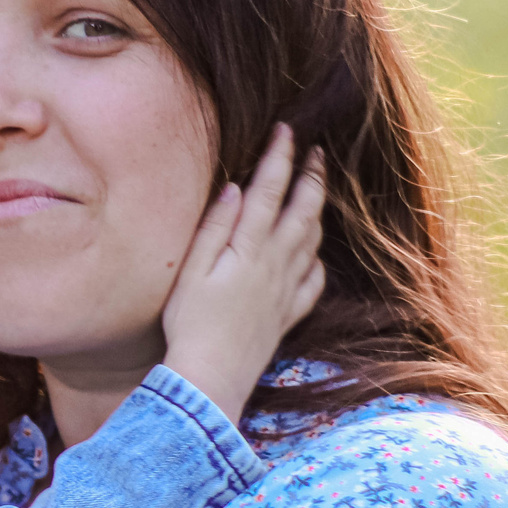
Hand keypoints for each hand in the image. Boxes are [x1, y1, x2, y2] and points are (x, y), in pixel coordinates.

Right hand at [160, 124, 326, 423]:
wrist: (212, 376)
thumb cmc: (190, 323)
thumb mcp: (191, 270)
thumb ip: (214, 227)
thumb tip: (235, 189)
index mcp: (249, 248)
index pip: (270, 190)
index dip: (280, 157)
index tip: (287, 130)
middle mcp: (275, 264)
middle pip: (303, 210)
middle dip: (311, 176)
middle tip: (317, 151)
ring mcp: (286, 290)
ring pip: (312, 240)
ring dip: (318, 209)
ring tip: (317, 190)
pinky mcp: (287, 314)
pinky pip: (314, 280)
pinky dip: (317, 259)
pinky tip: (313, 254)